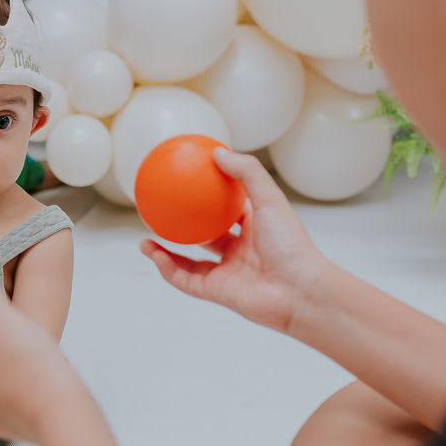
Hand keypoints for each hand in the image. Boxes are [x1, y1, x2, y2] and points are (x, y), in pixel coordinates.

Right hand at [140, 147, 328, 335]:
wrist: (300, 292)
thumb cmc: (292, 246)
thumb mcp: (271, 200)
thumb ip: (246, 173)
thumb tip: (217, 152)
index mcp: (255, 229)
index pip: (230, 209)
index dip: (212, 196)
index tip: (191, 181)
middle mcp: (241, 251)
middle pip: (207, 236)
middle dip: (185, 226)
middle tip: (163, 212)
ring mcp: (228, 273)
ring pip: (190, 262)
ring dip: (166, 252)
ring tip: (145, 237)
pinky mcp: (218, 293)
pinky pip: (186, 280)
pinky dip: (168, 269)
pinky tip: (153, 254)